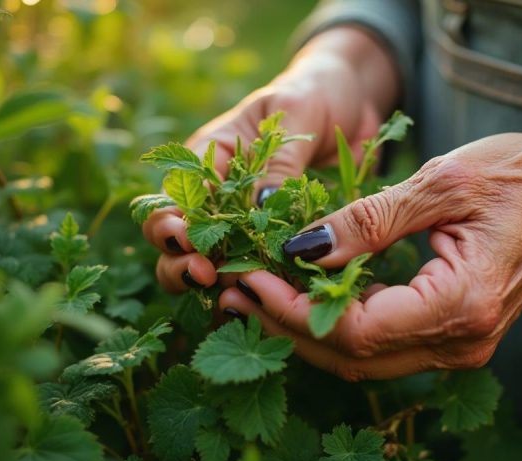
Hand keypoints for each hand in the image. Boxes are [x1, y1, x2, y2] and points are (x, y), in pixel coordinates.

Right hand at [142, 27, 398, 292]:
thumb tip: (259, 207)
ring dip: (211, 285)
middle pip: (177, 242)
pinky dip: (251, 292)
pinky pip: (257, 273)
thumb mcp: (294, 112)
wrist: (349, 102)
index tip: (187, 239)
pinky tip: (257, 306)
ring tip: (228, 294)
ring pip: (209, 266)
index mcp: (208, 156)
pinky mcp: (274, 243)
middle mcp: (217, 196)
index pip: (174, 196)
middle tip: (206, 275)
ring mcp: (243, 224)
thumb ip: (277, 160)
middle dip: (181, 262)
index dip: (172, 223)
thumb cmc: (312, 94)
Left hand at [218, 128, 521, 379]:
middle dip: (285, 326)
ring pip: (361, 358)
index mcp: (462, 304)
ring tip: (255, 293)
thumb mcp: (441, 182)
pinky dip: (335, 324)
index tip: (248, 277)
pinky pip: (381, 344)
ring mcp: (458, 346)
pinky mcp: (450, 336)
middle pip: (350, 356)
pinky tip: (303, 295)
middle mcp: (461, 342)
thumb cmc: (519, 176)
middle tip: (234, 290)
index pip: (355, 330)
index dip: (292, 309)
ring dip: (304, 329)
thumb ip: (368, 221)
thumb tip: (300, 249)